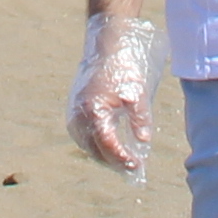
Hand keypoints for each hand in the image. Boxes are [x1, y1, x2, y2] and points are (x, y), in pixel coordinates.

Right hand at [66, 12, 157, 172]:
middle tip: (134, 168)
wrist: (104, 48)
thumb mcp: (136, 95)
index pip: (108, 145)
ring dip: (105, 156)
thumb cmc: (122, 69)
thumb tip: (143, 141)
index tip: (136, 166)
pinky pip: (83, 137)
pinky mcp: (73, 113)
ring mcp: (73, 115)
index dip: (122, 158)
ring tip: (124, 161)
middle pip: (96, 150)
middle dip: (114, 162)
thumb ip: (140, 119)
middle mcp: (79, 117)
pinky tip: (111, 148)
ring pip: (88, 146)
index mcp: (94, 112)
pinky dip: (97, 145)